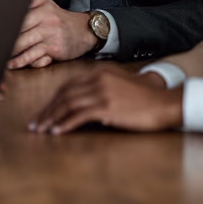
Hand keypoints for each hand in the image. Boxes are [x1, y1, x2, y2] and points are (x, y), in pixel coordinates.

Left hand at [8, 0, 98, 68]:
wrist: (85, 30)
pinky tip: (14, 64)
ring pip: (25, 44)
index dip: (4, 24)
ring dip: (11, 52)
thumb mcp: (47, 4)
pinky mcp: (55, 49)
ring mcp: (50, 34)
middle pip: (19, 30)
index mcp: (41, 6)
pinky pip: (36, 56)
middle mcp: (46, 19)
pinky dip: (23, 61)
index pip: (19, 14)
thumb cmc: (61, 19)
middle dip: (5, 39)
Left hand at [30, 67, 183, 134]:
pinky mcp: (107, 107)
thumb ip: (103, 87)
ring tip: (41, 130)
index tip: (44, 112)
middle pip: (64, 94)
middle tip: (35, 123)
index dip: (53, 100)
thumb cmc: (148, 98)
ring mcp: (102, 92)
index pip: (68, 85)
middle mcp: (98, 79)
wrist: (167, 102)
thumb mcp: (122, 84)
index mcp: (99, 72)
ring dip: (51, 118)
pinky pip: (79, 116)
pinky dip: (65, 124)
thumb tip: (85, 102)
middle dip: (47, 110)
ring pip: (68, 105)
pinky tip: (57, 132)